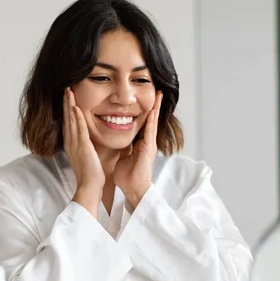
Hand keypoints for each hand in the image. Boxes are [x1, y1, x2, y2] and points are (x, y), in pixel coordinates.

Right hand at [63, 87, 104, 216]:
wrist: (90, 186)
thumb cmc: (91, 174)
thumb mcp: (86, 157)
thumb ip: (85, 147)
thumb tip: (88, 141)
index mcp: (72, 145)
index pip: (68, 123)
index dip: (67, 110)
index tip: (68, 98)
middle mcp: (71, 143)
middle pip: (67, 118)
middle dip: (66, 103)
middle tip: (66, 89)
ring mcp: (75, 144)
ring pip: (71, 120)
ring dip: (70, 105)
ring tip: (69, 92)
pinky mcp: (82, 147)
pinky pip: (79, 129)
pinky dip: (77, 118)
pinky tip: (76, 107)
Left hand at [114, 91, 161, 208]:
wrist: (133, 189)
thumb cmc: (127, 176)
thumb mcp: (123, 157)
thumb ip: (124, 148)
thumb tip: (120, 141)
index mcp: (139, 143)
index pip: (142, 123)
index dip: (144, 111)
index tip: (145, 99)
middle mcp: (146, 142)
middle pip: (150, 119)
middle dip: (154, 105)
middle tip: (158, 91)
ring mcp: (149, 145)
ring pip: (152, 122)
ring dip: (156, 109)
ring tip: (159, 95)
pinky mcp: (149, 149)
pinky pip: (150, 131)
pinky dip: (151, 120)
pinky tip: (153, 111)